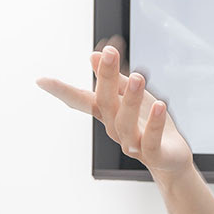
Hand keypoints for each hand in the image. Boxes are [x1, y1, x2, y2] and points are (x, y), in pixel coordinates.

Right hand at [36, 45, 193, 176]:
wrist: (171, 159)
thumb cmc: (149, 124)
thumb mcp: (133, 96)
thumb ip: (115, 79)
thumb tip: (94, 55)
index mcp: (108, 113)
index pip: (81, 100)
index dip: (62, 91)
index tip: (41, 80)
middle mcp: (115, 128)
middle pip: (106, 104)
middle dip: (106, 78)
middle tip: (108, 54)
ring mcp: (132, 143)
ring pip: (125, 123)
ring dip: (130, 100)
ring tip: (137, 78)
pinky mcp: (153, 154)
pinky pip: (150, 140)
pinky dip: (154, 124)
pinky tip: (160, 105)